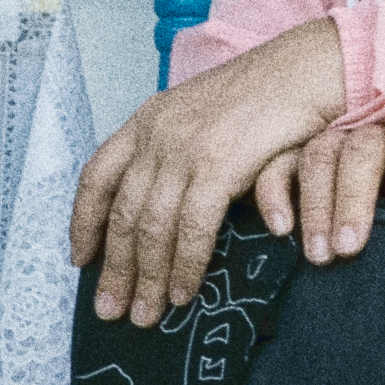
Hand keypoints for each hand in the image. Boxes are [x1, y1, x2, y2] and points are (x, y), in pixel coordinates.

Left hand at [72, 20, 334, 325]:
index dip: (83, 222)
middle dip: (114, 268)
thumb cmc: (266, 97)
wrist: (305, 69)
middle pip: (122, 212)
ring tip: (144, 315)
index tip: (79, 259)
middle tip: (110, 309)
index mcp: (147, 120)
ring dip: (146, 278)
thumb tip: (165, 209)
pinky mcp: (216, 164)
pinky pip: (191, 229)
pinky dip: (184, 266)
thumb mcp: (204, 118)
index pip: (98, 177)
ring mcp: (183, 148)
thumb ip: (179, 156)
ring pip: (151, 226)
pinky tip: (182, 292)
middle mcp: (156, 134)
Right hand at [262, 94, 384, 267]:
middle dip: (352, 199)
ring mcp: (327, 141)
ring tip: (319, 255)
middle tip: (348, 248)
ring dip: (316, 207)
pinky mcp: (292, 157)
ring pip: (316, 158)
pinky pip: (276, 166)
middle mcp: (367, 131)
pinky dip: (274, 195)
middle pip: (357, 151)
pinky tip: (281, 229)